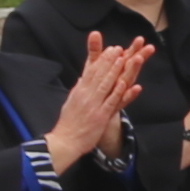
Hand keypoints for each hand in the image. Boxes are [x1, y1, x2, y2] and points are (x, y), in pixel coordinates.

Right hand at [43, 29, 152, 179]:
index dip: (102, 60)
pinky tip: (124, 82)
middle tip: (118, 49)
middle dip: (109, 61)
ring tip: (123, 59)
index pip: (91, 71)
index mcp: (79, 91)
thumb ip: (78, 91)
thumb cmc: (68, 124)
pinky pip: (110, 101)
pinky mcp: (100, 116)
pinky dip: (117, 91)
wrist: (65, 141)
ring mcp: (94, 105)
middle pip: (99, 74)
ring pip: (105, 84)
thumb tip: (82, 80)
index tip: (110, 50)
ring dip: (114, 71)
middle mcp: (86, 95)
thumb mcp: (71, 103)